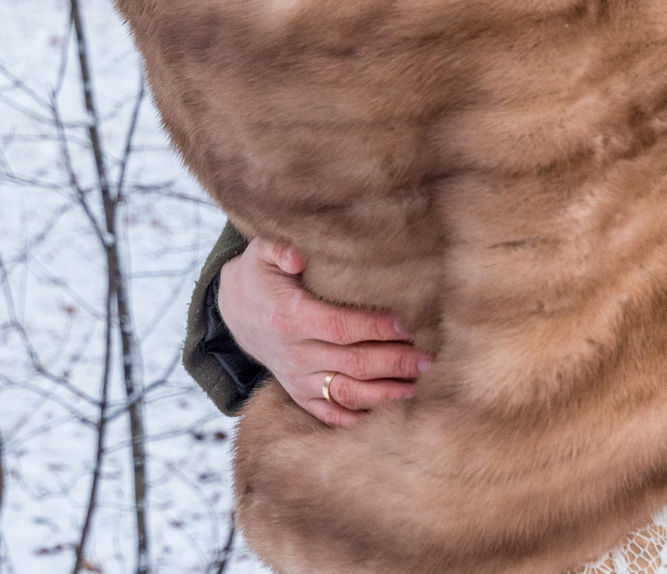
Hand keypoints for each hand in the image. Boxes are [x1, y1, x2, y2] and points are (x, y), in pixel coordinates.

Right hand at [216, 238, 429, 426]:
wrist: (236, 312)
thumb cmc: (260, 276)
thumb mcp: (260, 252)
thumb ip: (278, 248)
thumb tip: (298, 256)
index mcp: (291, 318)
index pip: (340, 327)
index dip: (375, 327)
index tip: (408, 323)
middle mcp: (295, 354)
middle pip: (353, 363)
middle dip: (395, 362)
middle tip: (430, 359)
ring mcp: (298, 379)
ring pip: (348, 393)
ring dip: (386, 393)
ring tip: (420, 387)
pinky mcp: (300, 394)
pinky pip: (331, 414)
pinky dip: (360, 418)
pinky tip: (390, 414)